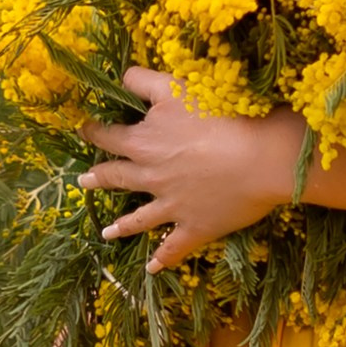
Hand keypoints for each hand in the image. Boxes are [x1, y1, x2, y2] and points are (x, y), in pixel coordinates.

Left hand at [82, 67, 301, 268]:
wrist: (261, 157)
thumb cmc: (221, 114)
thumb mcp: (177, 86)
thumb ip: (145, 81)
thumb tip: (121, 78)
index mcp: (144, 142)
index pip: (109, 135)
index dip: (96, 131)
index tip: (86, 130)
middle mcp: (151, 175)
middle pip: (117, 176)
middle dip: (99, 177)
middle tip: (84, 180)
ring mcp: (172, 205)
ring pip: (139, 218)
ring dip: (121, 226)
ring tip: (106, 232)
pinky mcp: (195, 226)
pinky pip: (173, 247)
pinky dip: (162, 259)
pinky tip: (153, 268)